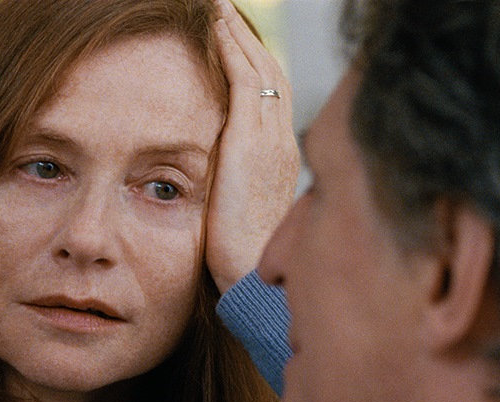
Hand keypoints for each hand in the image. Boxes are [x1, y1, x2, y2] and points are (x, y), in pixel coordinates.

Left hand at [206, 0, 300, 292]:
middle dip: (249, 39)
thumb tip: (218, 187)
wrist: (254, 277)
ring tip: (219, 8)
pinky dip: (231, 50)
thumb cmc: (245, 258)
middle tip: (227, 12)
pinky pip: (243, 81)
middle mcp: (283, 141)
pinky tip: (216, 28)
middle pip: (271, 74)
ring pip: (259, 69)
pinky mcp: (251, 142)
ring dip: (238, 34)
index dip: (256, 64)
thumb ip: (236, 190)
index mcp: (283, 157)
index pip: (272, 97)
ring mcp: (271, 139)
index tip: (237, 42)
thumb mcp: (242, 215)